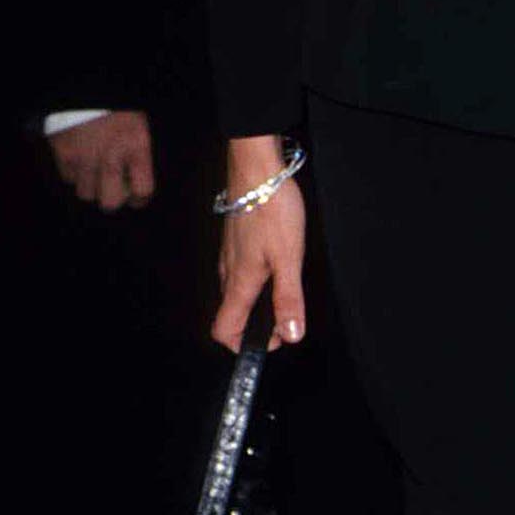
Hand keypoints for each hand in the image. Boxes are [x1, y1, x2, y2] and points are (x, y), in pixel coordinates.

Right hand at [49, 109, 154, 211]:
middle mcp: (111, 156)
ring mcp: (84, 157)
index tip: (136, 194)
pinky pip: (69, 178)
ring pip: (86, 194)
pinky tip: (81, 160)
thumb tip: (135, 181)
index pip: (142, 191)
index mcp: (136, 146)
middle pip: (110, 202)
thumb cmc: (117, 105)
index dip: (140, 198)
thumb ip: (139, 153)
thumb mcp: (138, 124)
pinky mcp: (63, 154)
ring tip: (95, 171)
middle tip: (114, 187)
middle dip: (113, 198)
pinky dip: (75, 173)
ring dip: (92, 186)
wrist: (87, 87)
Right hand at [213, 141, 305, 349]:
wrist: (256, 169)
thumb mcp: (289, 258)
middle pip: (231, 314)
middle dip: (258, 325)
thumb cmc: (271, 209)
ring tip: (288, 289)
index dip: (245, 345)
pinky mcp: (236, 241)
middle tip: (289, 315)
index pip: (224, 330)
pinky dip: (258, 281)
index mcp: (239, 283)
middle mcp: (228, 272)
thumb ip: (289, 298)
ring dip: (259, 302)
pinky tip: (279, 265)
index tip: (276, 339)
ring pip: (237, 293)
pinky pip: (240, 273)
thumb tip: (291, 334)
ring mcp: (229, 256)